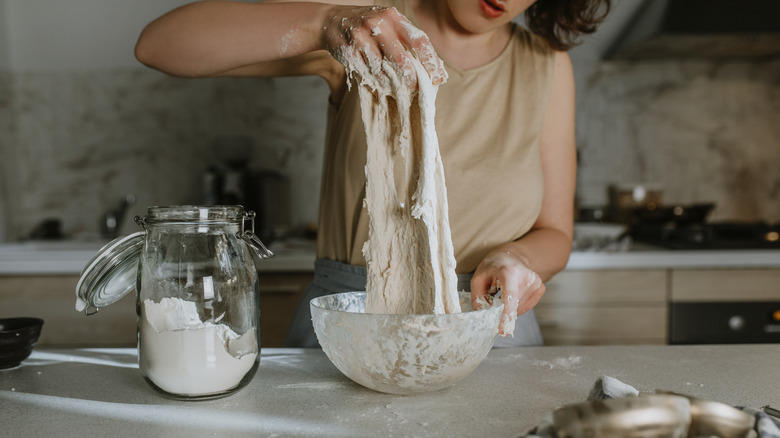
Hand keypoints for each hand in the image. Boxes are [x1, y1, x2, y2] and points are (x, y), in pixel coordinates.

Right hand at [321, 6, 446, 88]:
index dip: (430, 60)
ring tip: (393, 86)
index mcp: (393, 17)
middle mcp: (378, 24)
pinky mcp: (348, 50)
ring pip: (381, 69)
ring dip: (389, 82)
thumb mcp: (389, 25)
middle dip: (410, 76)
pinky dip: (374, 81)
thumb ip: (408, 41)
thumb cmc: (369, 27)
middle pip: (400, 57)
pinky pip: (366, 73)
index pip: (419, 39)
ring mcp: (361, 37)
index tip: (437, 77)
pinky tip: (376, 82)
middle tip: (415, 88)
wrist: (332, 21)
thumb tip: (434, 67)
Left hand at [471, 247, 544, 336]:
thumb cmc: (493, 267)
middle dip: (501, 310)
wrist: (511, 256)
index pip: (510, 297)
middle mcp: (526, 277)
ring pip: (519, 309)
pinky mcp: (541, 288)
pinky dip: (516, 305)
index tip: (503, 331)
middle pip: (513, 306)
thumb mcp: (478, 278)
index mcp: (509, 272)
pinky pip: (525, 307)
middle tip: (494, 297)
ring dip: (509, 307)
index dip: (506, 315)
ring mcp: (536, 283)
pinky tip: (513, 293)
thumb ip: (478, 298)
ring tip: (504, 291)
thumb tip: (484, 318)